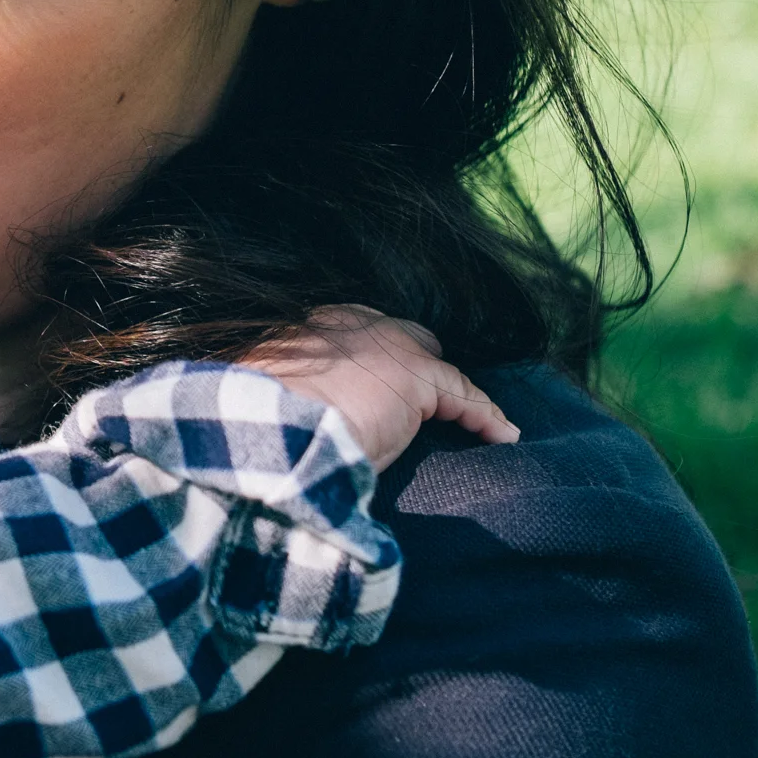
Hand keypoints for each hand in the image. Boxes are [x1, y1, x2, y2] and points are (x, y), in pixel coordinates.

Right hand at [242, 306, 517, 472]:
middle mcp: (350, 323)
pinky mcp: (416, 377)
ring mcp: (385, 345)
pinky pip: (462, 396)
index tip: (380, 386)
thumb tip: (275, 413)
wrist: (267, 424)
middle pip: (405, 338)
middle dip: (419, 366)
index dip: (375, 361)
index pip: (358, 333)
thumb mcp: (266, 393)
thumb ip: (284, 390)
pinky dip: (484, 416)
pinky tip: (502, 435)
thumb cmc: (255, 419)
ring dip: (457, 396)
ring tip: (477, 420)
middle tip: (428, 402)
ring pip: (437, 368)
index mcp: (309, 326)